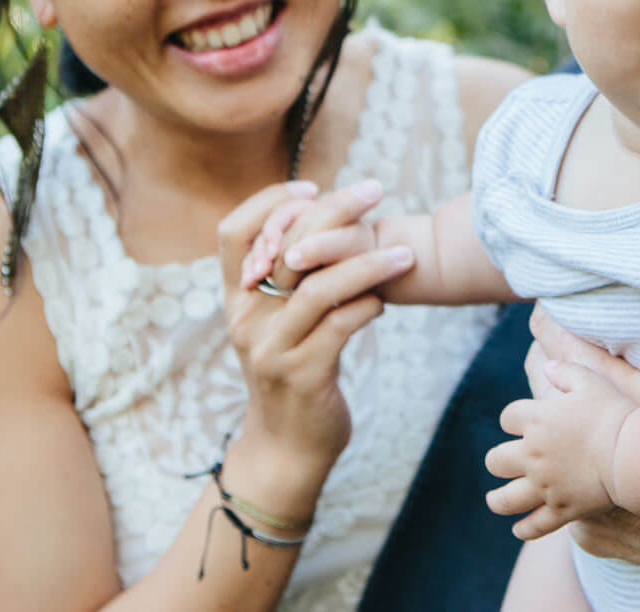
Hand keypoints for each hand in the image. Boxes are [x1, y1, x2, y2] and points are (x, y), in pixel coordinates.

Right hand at [217, 181, 414, 475]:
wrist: (287, 450)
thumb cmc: (294, 372)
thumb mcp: (280, 322)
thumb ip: (293, 279)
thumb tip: (328, 218)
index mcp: (236, 299)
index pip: (234, 232)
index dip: (269, 202)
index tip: (312, 189)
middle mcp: (245, 319)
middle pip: (287, 247)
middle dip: (334, 212)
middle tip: (376, 190)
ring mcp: (271, 349)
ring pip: (320, 288)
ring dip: (368, 264)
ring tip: (406, 255)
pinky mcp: (302, 375)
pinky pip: (340, 326)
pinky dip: (368, 307)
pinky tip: (384, 303)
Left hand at [484, 362, 636, 539]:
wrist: (632, 451)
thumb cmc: (613, 412)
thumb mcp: (590, 380)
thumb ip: (565, 371)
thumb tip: (547, 367)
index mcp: (536, 420)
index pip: (507, 418)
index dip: (512, 419)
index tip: (520, 422)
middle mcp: (533, 455)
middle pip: (496, 460)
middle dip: (498, 460)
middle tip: (503, 462)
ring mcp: (545, 485)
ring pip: (506, 499)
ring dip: (497, 500)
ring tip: (495, 500)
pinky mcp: (562, 509)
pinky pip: (535, 526)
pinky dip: (525, 529)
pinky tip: (519, 529)